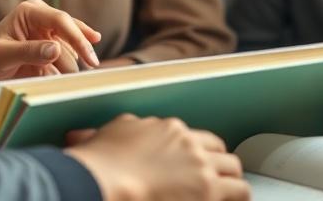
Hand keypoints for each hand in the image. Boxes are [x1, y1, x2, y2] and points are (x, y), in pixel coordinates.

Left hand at [0, 0, 101, 105]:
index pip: (61, 21)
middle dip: (82, 52)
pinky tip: (69, 80)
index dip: (79, 38)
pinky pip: (65, 61)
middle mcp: (41, 19)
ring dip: (73, 65)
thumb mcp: (2, 57)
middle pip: (71, 33)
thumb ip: (29, 52)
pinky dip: (67, 72)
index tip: (90, 58)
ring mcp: (46, 36)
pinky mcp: (47, 52)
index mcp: (30, 11)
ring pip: (71, 49)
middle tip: (92, 71)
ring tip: (75, 82)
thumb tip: (57, 49)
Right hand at [66, 115, 249, 200]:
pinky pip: (240, 192)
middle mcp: (188, 142)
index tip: (195, 167)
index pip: (197, 138)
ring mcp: (200, 166)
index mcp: (168, 129)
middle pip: (220, 152)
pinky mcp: (208, 190)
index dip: (199, 154)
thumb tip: (82, 134)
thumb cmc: (99, 162)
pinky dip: (238, 199)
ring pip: (234, 171)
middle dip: (219, 167)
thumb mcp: (108, 136)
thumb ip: (115, 134)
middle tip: (215, 183)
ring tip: (228, 197)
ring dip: (232, 183)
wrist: (102, 180)